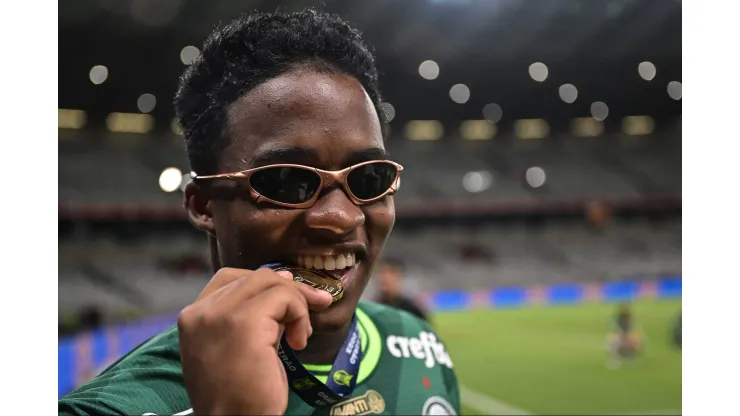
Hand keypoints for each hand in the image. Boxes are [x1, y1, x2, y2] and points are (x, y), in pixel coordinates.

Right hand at [178, 267, 333, 414]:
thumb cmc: (240, 394)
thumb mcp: (241, 344)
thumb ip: (254, 314)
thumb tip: (286, 279)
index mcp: (193, 317)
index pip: (231, 278)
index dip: (265, 284)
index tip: (290, 301)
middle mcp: (201, 311)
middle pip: (255, 277)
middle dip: (290, 290)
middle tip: (314, 309)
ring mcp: (219, 314)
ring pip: (271, 282)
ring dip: (296, 304)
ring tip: (299, 335)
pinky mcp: (244, 322)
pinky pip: (284, 297)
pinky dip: (300, 314)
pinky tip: (298, 342)